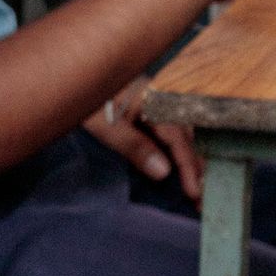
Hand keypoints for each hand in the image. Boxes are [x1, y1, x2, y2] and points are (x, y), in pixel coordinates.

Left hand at [86, 75, 203, 199]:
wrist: (73, 78)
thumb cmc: (88, 101)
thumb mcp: (107, 126)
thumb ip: (135, 147)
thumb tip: (163, 172)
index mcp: (156, 102)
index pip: (179, 140)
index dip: (188, 167)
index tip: (195, 192)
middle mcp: (161, 102)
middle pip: (186, 138)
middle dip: (195, 168)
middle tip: (201, 198)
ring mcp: (156, 105)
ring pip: (180, 136)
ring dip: (188, 161)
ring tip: (194, 187)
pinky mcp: (147, 110)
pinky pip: (169, 134)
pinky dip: (175, 152)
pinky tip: (177, 167)